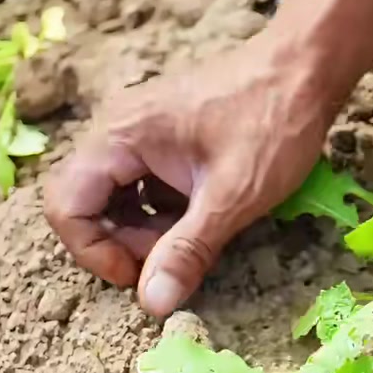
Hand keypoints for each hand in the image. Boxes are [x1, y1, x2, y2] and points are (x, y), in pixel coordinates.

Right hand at [44, 31, 333, 316]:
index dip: (94, 251)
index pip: (65, 205)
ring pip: (115, 200)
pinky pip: (142, 188)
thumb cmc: (274, 123)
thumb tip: (153, 304)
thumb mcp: (233, 197)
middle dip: (123, 244)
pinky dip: (164, 214)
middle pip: (86, 204)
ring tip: (197, 234)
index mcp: (120, 135)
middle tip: (177, 255)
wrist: (307, 68)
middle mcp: (118, 129)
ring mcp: (140, 133)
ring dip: (145, 232)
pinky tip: (205, 214)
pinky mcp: (163, 141)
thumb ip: (188, 250)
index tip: (142, 273)